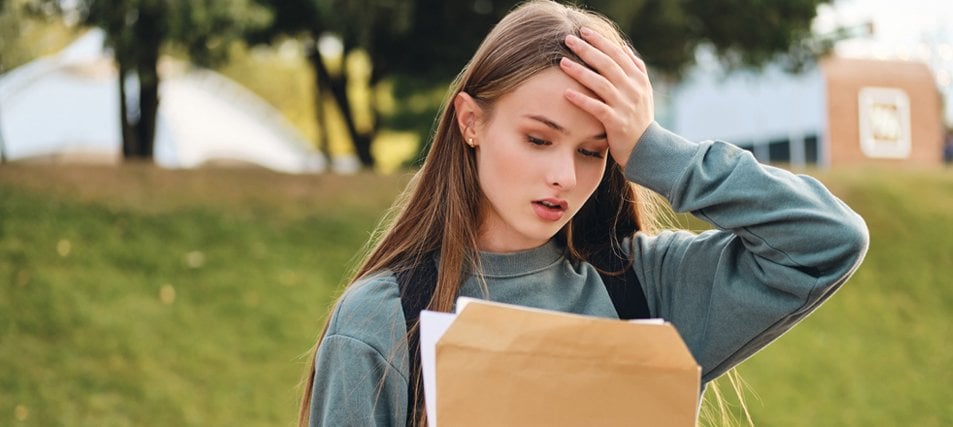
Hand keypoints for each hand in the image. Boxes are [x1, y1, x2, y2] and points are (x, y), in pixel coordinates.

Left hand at [559, 27, 653, 168]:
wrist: (648, 149)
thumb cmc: (639, 117)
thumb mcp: (643, 91)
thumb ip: (635, 68)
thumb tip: (623, 47)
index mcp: (638, 79)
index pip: (618, 54)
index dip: (600, 41)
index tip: (583, 31)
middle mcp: (633, 90)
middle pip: (607, 64)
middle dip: (587, 50)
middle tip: (568, 39)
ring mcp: (625, 106)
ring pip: (601, 84)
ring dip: (580, 72)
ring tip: (562, 62)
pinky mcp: (616, 123)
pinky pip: (596, 108)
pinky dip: (581, 100)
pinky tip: (566, 93)